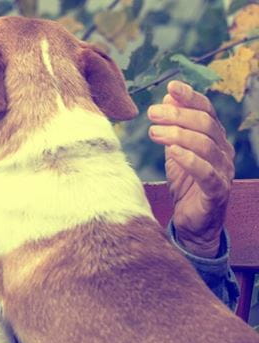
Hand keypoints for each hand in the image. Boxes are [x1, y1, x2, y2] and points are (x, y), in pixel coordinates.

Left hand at [147, 80, 234, 257]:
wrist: (193, 222)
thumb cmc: (186, 183)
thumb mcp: (176, 149)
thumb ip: (174, 125)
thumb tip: (168, 95)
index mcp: (214, 138)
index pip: (207, 110)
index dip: (190, 97)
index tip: (171, 86)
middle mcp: (223, 151)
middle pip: (206, 124)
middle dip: (178, 115)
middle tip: (152, 113)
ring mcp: (222, 172)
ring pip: (206, 145)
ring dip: (178, 135)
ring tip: (153, 132)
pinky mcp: (216, 192)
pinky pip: (206, 173)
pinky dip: (189, 160)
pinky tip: (172, 152)